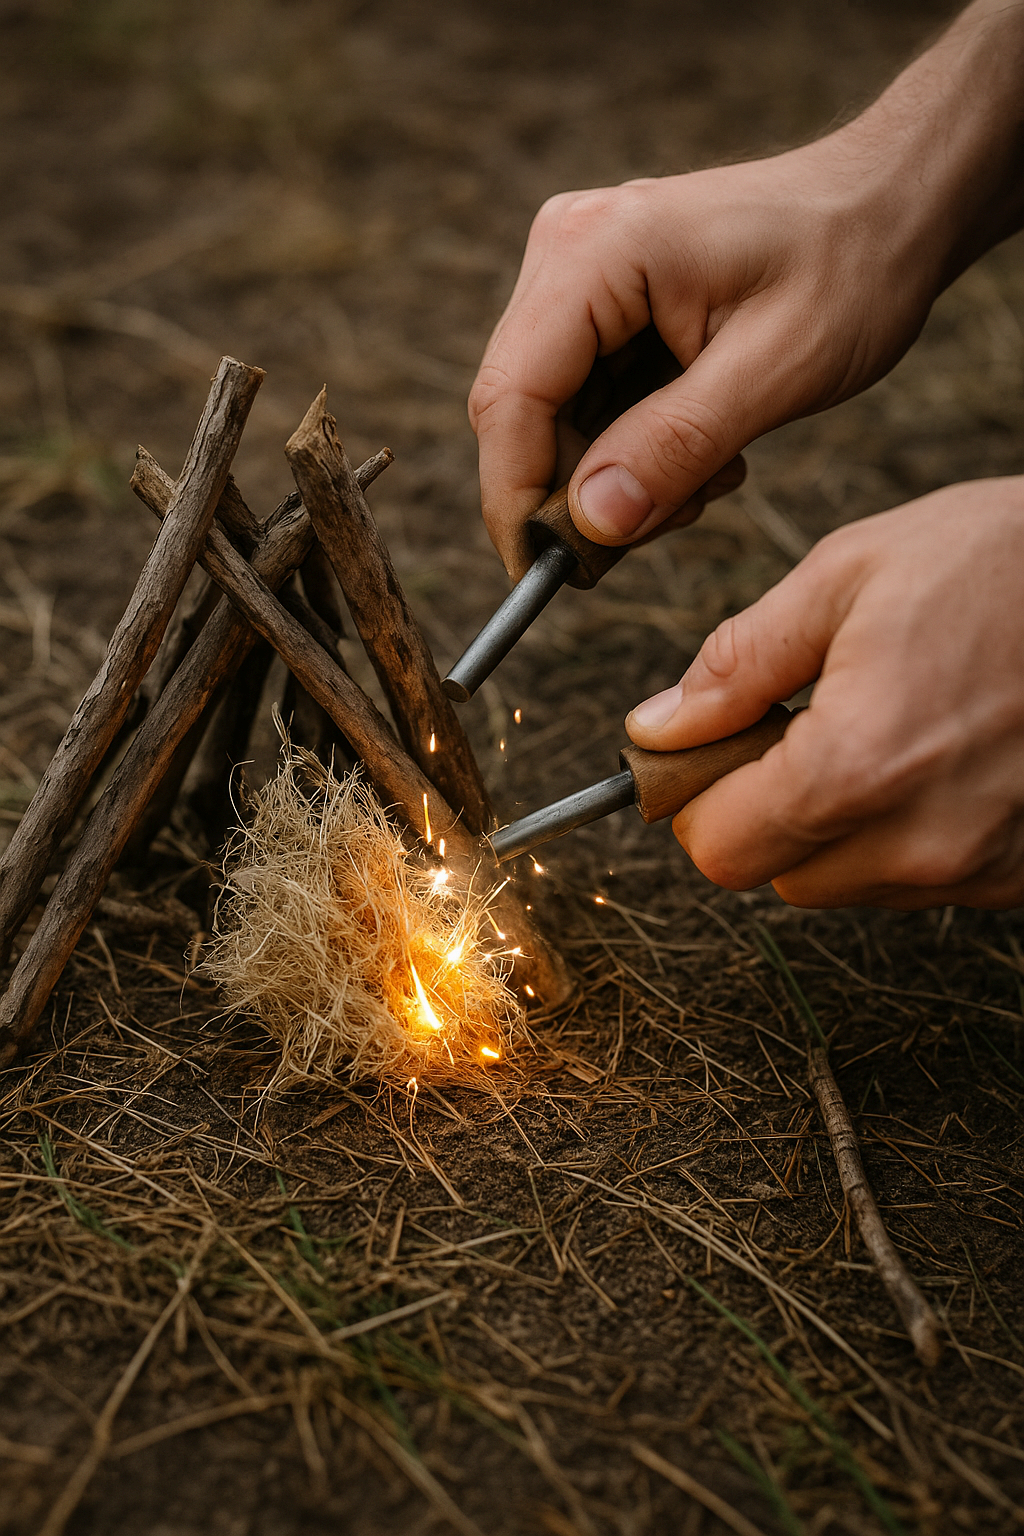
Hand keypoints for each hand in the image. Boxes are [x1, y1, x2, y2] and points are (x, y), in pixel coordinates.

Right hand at [470, 146, 936, 579]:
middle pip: (521, 412)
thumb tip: (589, 525)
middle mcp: (566, 251)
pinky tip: (704, 446)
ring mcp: (577, 273)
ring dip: (618, 474)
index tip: (543, 577)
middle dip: (582, 491)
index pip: (512, 398)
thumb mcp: (776, 370)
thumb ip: (674, 447)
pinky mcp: (601, 300)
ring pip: (552, 417)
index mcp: (594, 251)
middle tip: (676, 516)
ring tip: (712, 472)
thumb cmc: (852, 268)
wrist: (892, 205)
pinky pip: (584, 401)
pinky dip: (633, 448)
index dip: (516, 499)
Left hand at [625, 478, 1023, 908]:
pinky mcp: (1016, 874)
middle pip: (775, 874)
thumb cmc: (1003, 562)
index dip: (696, 797)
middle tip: (793, 724)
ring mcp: (977, 868)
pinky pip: (916, 879)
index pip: (719, 848)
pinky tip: (930, 754)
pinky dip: (897, 830)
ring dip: (829, 823)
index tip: (711, 746)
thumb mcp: (847, 576)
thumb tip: (658, 728)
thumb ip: (737, 664)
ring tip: (878, 726)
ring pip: (843, 882)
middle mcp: (919, 841)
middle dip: (759, 808)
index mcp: (858, 766)